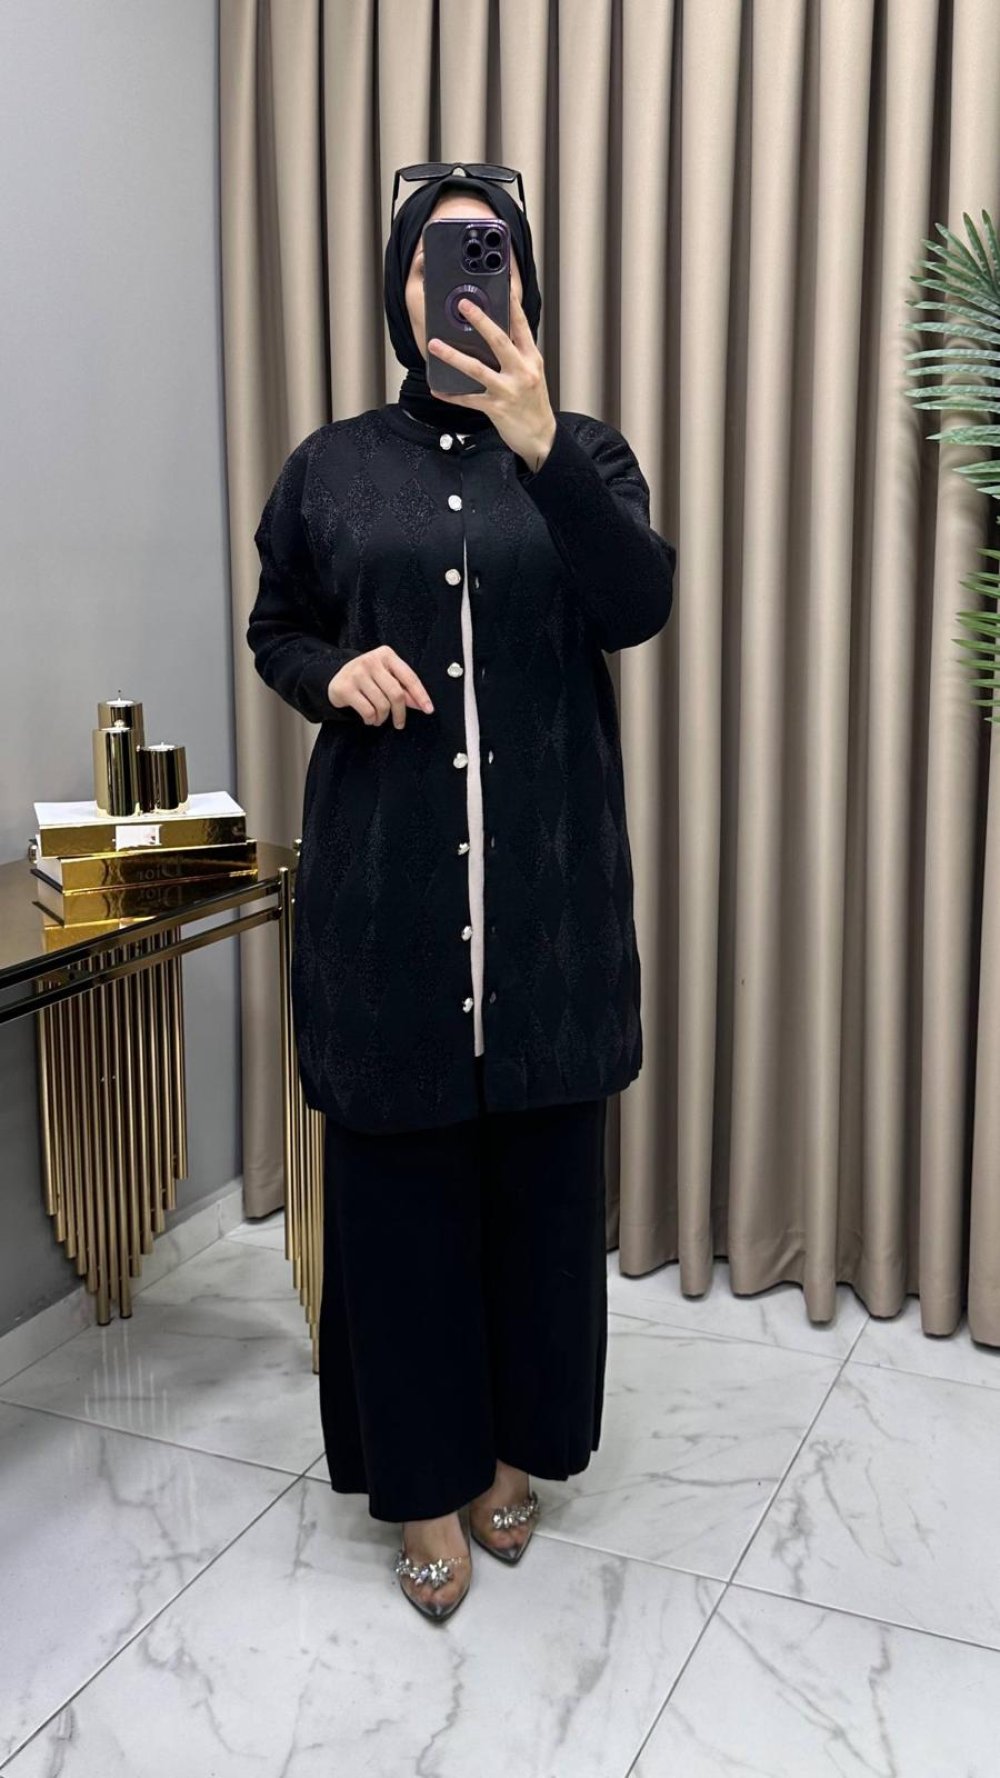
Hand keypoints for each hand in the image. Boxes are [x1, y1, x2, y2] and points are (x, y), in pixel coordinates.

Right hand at [328, 645, 434, 727]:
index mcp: (386, 655)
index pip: (409, 677)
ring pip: (382, 705)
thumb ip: (404, 688)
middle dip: (400, 714)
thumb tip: (420, 704)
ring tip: (379, 719)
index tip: (429, 710)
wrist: (337, 677)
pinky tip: (369, 719)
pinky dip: (371, 720)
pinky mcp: (345, 687)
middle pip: (396, 694)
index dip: (421, 695)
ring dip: (383, 718)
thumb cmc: (369, 678)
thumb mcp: (387, 677)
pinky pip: (367, 711)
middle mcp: (371, 661)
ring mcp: (357, 673)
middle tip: (399, 724)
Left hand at [426, 286, 556, 470]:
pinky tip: (438, 389)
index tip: (503, 282)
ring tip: (435, 344)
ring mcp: (509, 390)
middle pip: (499, 340)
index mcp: (531, 359)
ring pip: (477, 369)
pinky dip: (451, 395)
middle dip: (481, 320)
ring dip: (453, 356)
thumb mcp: (532, 373)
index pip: (521, 325)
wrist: (542, 437)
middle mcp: (522, 372)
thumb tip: (495, 332)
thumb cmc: (533, 404)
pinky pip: (469, 399)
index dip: (512, 303)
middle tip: (463, 304)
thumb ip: (516, 353)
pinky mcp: (497, 409)